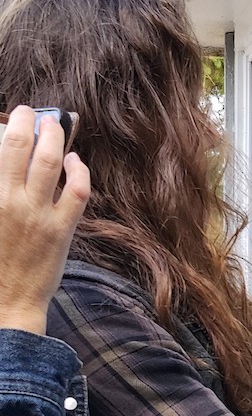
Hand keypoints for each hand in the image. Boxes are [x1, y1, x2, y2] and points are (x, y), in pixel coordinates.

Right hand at [0, 105, 89, 334]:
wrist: (6, 303)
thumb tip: (2, 165)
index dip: (3, 128)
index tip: (7, 120)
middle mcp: (9, 201)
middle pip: (18, 145)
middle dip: (24, 120)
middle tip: (28, 112)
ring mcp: (38, 215)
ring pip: (50, 162)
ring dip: (54, 137)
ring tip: (54, 125)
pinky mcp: (62, 230)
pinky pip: (78, 190)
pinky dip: (79, 170)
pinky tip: (75, 161)